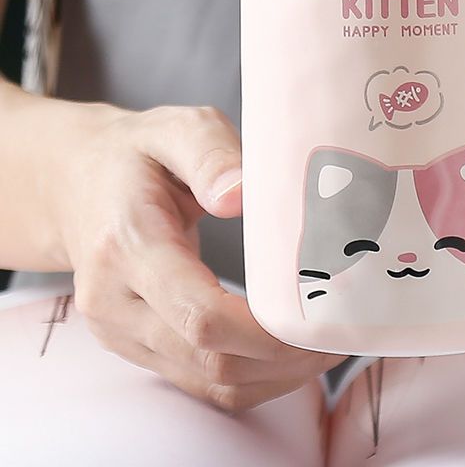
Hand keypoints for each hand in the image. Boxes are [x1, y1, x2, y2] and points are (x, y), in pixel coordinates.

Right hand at [50, 103, 342, 409]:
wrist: (78, 184)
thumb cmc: (138, 154)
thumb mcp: (176, 129)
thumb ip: (210, 154)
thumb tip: (240, 197)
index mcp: (128, 244)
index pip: (198, 314)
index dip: (263, 330)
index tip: (317, 314)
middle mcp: (114, 300)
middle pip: (208, 358)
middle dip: (282, 357)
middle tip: (339, 332)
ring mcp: (120, 331)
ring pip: (207, 382)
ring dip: (274, 375)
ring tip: (325, 346)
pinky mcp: (134, 344)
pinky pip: (198, 382)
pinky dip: (251, 378)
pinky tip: (289, 354)